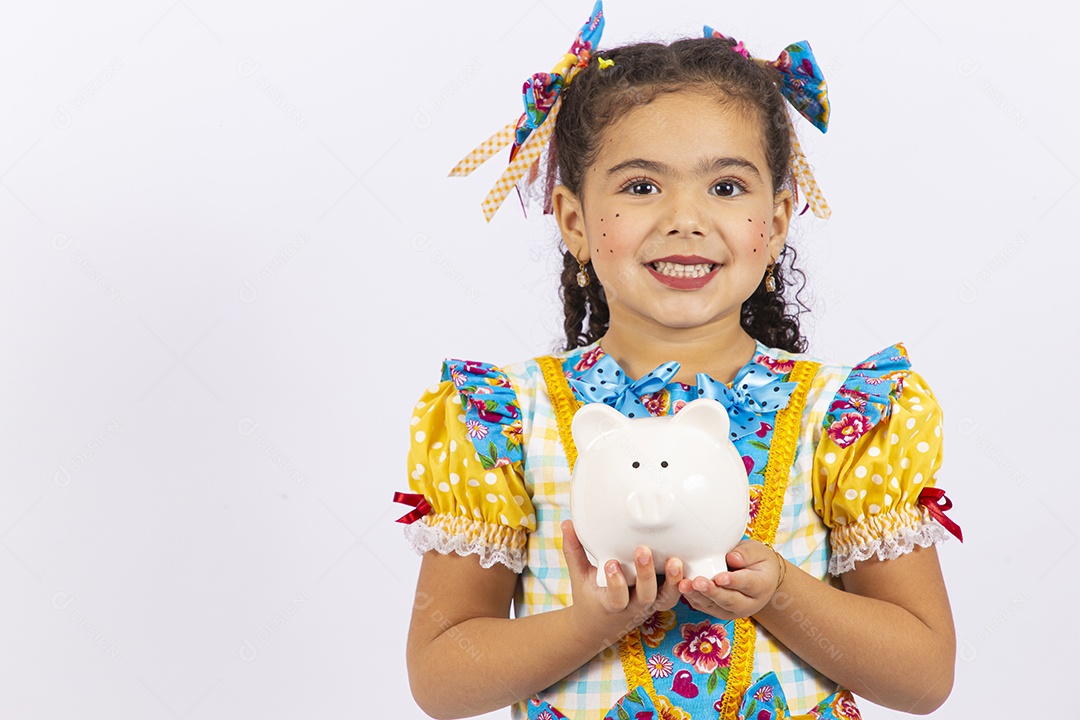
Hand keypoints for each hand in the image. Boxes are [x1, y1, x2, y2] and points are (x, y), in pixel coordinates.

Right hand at [560, 520, 682, 647]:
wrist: (600, 627)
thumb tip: (567, 523)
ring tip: (675, 561)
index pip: (615, 597)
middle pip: (645, 596)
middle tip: (643, 550)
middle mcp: (633, 607)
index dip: (615, 583)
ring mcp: (649, 605)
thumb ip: (574, 550)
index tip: (611, 563)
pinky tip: (687, 563)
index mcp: (610, 604)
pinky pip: (675, 594)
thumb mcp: (578, 576)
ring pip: (666, 599)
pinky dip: (682, 583)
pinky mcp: (660, 600)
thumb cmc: (589, 597)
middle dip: (646, 575)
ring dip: (672, 581)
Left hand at [677, 539, 782, 619]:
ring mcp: (733, 611)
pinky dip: (693, 598)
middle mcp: (749, 603)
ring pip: (714, 606)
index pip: (747, 584)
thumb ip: (746, 554)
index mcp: (761, 586)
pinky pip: (705, 607)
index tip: (719, 577)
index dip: (733, 581)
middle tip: (697, 582)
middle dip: (712, 592)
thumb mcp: (757, 551)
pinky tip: (683, 588)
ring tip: (684, 585)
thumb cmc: (757, 561)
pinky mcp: (719, 612)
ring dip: (698, 596)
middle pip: (729, 600)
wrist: (759, 578)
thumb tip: (731, 558)